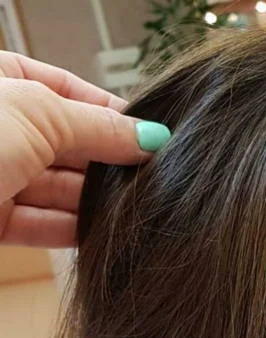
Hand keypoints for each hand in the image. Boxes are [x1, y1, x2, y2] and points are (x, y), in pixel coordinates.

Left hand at [0, 52, 169, 247]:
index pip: (70, 92)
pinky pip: (42, 224)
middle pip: (69, 144)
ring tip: (136, 209)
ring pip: (58, 188)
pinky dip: (73, 230)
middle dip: (109, 162)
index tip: (153, 138)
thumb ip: (99, 127)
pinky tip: (104, 233)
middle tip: (152, 178)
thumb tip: (150, 137)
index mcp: (0, 80)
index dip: (113, 115)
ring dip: (96, 200)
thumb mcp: (38, 113)